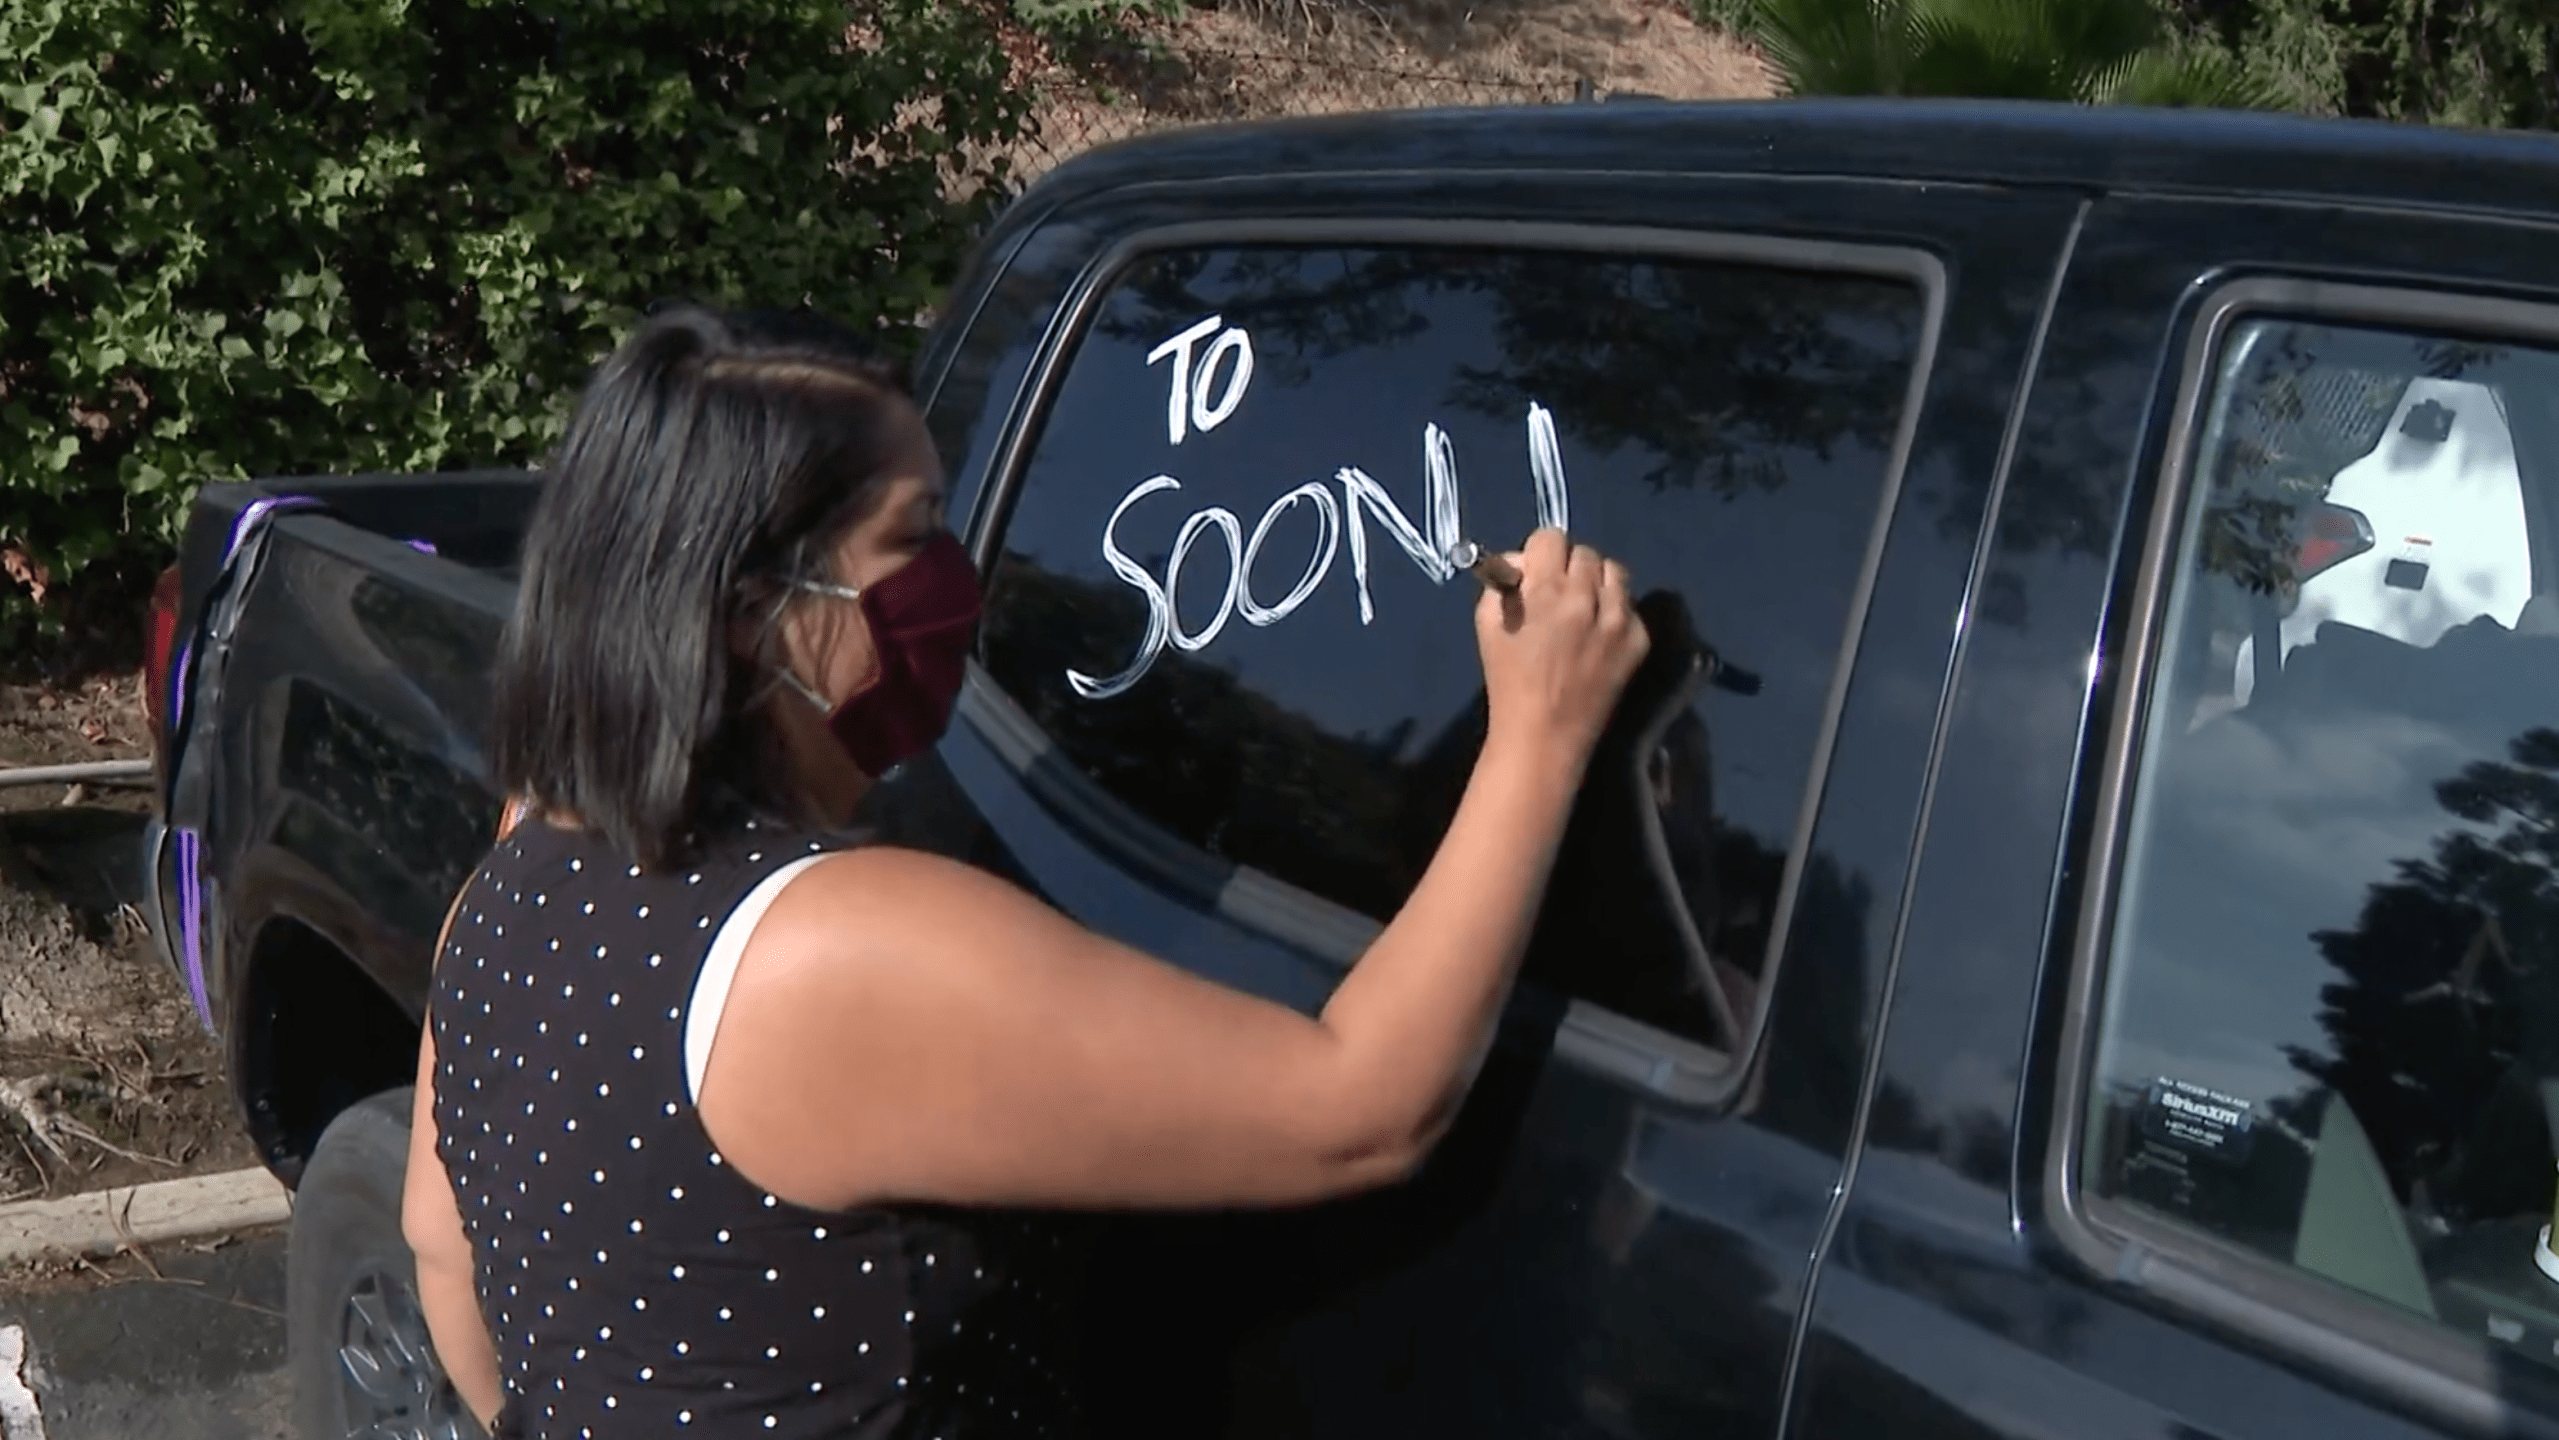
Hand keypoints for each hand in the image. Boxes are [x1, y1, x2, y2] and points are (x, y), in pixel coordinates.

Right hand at [1473, 528, 1649, 763]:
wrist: (1544, 734)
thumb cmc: (1507, 680)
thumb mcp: (1487, 625)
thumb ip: (1504, 583)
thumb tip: (1524, 562)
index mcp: (1544, 590)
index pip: (1551, 538)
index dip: (1542, 553)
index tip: (1539, 572)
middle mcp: (1586, 597)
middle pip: (1586, 553)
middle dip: (1570, 568)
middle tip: (1560, 594)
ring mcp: (1618, 618)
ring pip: (1615, 572)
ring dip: (1598, 583)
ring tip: (1587, 608)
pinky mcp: (1639, 639)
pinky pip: (1630, 606)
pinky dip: (1615, 613)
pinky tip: (1600, 636)